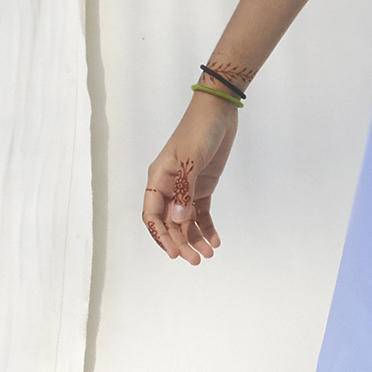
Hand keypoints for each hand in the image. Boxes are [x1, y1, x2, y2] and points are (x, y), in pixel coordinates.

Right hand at [143, 98, 237, 263]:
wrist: (219, 111)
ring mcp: (186, 187)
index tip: (174, 252)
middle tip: (196, 260)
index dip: (161, 236)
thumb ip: (184, 190)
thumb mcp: (191, 159)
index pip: (152, 215)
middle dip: (182, 242)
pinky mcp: (202, 186)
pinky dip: (207, 227)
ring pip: (185, 221)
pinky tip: (216, 240)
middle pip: (170, 223)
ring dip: (195, 239)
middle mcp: (169, 186)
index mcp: (158, 179)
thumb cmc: (199, 130)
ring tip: (208, 254)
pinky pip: (201, 213)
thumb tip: (178, 220)